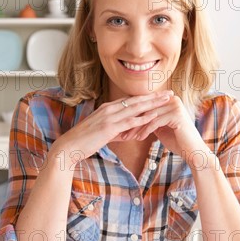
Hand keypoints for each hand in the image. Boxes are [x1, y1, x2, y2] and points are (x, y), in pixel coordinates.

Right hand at [52, 90, 173, 162]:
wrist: (69, 147)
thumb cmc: (84, 141)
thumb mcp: (103, 133)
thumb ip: (117, 131)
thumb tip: (128, 133)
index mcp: (107, 109)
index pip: (131, 100)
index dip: (147, 98)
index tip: (160, 95)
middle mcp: (109, 109)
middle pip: (136, 100)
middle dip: (154, 97)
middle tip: (170, 93)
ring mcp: (109, 117)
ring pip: (135, 108)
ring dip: (153, 104)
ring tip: (166, 100)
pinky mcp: (109, 127)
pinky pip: (129, 121)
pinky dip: (142, 118)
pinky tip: (154, 116)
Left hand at [120, 94, 204, 158]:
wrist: (192, 151)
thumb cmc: (176, 140)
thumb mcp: (160, 126)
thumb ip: (150, 118)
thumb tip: (132, 116)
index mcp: (168, 100)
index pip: (146, 107)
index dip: (133, 117)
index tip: (121, 126)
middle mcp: (172, 99)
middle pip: (147, 110)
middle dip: (132, 122)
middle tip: (120, 131)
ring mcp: (175, 106)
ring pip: (149, 116)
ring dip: (137, 127)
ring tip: (127, 137)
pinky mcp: (176, 114)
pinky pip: (155, 122)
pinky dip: (145, 130)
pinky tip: (138, 138)